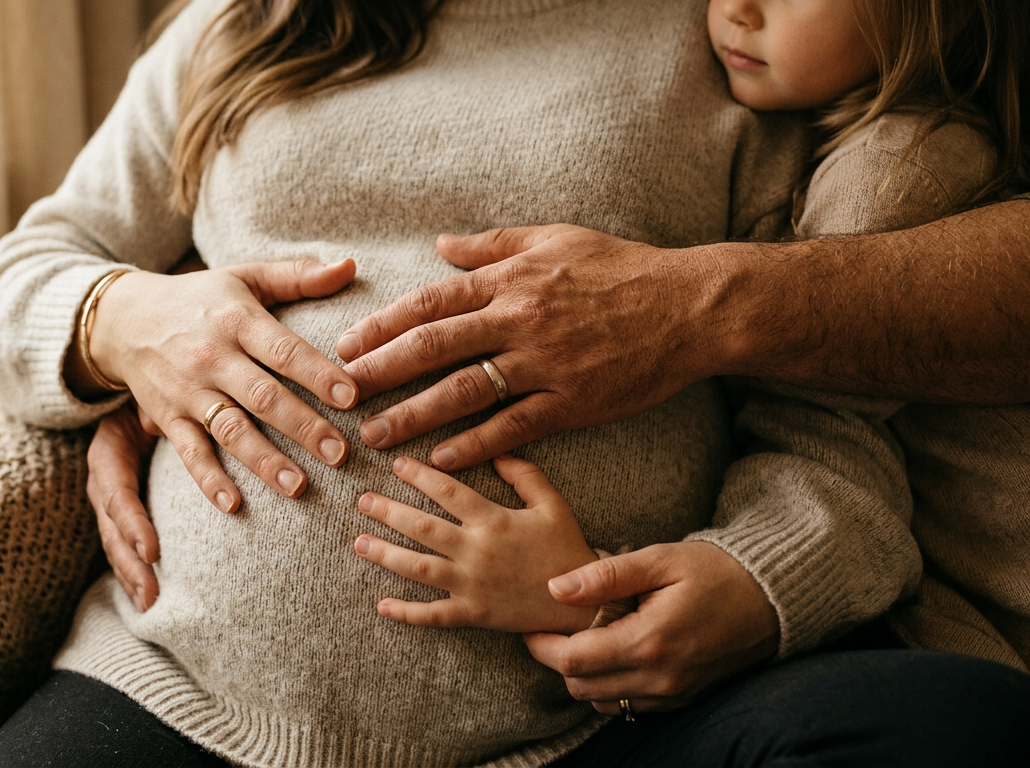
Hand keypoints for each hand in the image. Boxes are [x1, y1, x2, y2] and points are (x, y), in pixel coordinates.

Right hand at [87, 405, 159, 611]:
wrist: (130, 398)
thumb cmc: (148, 398)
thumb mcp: (148, 401)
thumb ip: (152, 414)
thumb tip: (155, 424)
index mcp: (107, 454)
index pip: (117, 495)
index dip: (133, 525)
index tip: (154, 553)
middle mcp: (103, 482)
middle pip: (112, 530)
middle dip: (130, 565)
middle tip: (152, 594)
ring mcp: (107, 501)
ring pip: (114, 544)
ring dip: (130, 576)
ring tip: (149, 605)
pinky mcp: (119, 513)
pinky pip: (122, 545)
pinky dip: (132, 572)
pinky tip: (146, 599)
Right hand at [90, 260, 360, 511]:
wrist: (123, 318)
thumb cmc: (200, 298)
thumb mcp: (245, 276)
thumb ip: (298, 276)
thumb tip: (351, 266)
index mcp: (237, 318)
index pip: (282, 349)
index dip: (316, 373)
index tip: (351, 397)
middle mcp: (212, 356)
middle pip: (262, 396)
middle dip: (302, 426)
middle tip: (340, 453)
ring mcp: (188, 391)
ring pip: (230, 429)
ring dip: (264, 460)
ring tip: (299, 486)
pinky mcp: (167, 418)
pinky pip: (189, 453)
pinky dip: (208, 480)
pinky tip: (234, 504)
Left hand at [336, 225, 727, 471]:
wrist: (690, 306)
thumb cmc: (621, 268)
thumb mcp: (555, 238)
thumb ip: (493, 244)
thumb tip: (441, 245)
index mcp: (511, 280)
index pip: (430, 303)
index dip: (383, 326)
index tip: (345, 346)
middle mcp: (520, 320)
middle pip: (433, 347)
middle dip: (380, 372)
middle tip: (340, 395)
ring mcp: (545, 365)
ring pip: (464, 392)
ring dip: (413, 416)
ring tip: (375, 437)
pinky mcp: (573, 403)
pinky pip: (512, 428)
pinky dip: (474, 445)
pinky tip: (440, 459)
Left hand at [353, 455, 598, 633]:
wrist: (582, 604)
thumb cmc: (566, 549)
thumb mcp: (553, 504)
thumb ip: (525, 474)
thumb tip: (495, 451)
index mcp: (494, 520)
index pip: (448, 490)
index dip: (419, 475)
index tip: (395, 464)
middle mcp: (477, 551)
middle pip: (422, 527)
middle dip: (388, 511)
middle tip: (363, 500)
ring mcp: (472, 585)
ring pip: (418, 568)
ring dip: (385, 554)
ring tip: (359, 542)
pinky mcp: (473, 615)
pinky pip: (433, 614)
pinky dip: (406, 612)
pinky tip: (381, 605)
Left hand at [524, 542, 778, 713]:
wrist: (771, 598)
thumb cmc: (714, 571)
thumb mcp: (659, 560)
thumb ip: (606, 576)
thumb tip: (556, 588)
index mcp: (649, 641)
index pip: (572, 660)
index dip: (541, 645)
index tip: (532, 624)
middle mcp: (659, 677)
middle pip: (580, 687)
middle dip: (558, 660)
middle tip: (555, 627)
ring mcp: (672, 694)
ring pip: (601, 702)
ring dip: (584, 676)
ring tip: (586, 637)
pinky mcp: (681, 699)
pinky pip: (629, 706)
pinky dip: (611, 686)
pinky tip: (615, 652)